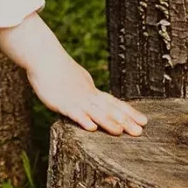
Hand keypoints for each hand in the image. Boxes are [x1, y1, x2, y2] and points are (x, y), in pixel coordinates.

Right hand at [0, 13, 146, 136]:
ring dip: (107, 122)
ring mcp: (74, 98)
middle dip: (124, 121)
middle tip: (140, 132)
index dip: (129, 112)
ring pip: (93, 111)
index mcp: (90, 90)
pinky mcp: (60, 101)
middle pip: (108, 108)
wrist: (43, 55)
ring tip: (120, 132)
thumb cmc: (56, 68)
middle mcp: (86, 95)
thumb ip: (85, 92)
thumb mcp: (76, 80)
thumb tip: (95, 100)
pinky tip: (91, 128)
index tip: (145, 122)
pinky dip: (82, 119)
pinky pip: (73, 112)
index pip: (113, 102)